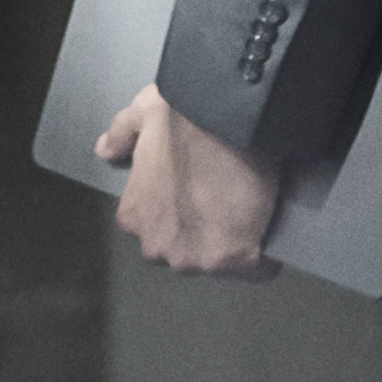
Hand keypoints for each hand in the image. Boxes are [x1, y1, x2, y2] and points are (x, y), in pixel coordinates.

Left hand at [101, 84, 278, 276]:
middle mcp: (156, 243)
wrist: (223, 114)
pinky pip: (259, 268)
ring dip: (241, 241)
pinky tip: (274, 226)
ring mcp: (191, 256)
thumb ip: (122, 134)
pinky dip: (270, 252)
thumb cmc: (187, 113)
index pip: (167, 230)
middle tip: (232, 196)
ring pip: (224, 261)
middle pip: (193, 251)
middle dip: (212, 231)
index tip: (210, 192)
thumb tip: (108, 148)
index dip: (193, 211)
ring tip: (255, 207)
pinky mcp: (229, 260)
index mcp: (135, 214)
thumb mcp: (142, 113)